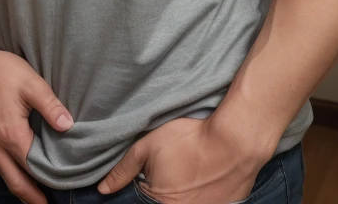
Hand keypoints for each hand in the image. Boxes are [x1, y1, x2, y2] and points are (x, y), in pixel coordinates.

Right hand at [0, 38, 73, 203]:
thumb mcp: (30, 82)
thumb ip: (50, 106)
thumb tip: (68, 126)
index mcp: (10, 137)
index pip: (33, 171)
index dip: (48, 183)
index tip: (60, 191)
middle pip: (16, 184)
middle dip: (33, 197)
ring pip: (3, 174)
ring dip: (19, 183)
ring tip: (35, 185)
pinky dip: (5, 169)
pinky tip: (14, 163)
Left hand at [97, 116, 262, 203]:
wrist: (235, 142)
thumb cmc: (190, 141)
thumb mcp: (149, 146)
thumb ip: (123, 169)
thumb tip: (103, 190)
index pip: (143, 201)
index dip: (147, 187)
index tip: (157, 174)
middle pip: (165, 201)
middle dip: (165, 190)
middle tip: (176, 169)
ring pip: (185, 201)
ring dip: (184, 192)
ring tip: (190, 171)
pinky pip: (205, 202)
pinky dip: (202, 193)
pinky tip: (205, 175)